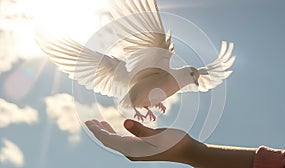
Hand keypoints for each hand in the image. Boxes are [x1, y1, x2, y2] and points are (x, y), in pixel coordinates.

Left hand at [85, 119, 201, 164]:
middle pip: (110, 141)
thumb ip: (141, 130)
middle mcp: (132, 152)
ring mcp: (136, 151)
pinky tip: (115, 128)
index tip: (89, 122)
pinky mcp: (141, 148)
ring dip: (106, 132)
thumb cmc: (175, 142)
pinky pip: (123, 141)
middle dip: (99, 131)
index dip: (98, 131)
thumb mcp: (159, 135)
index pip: (110, 140)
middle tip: (90, 121)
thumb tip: (124, 123)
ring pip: (116, 141)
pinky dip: (116, 133)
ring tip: (98, 123)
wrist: (187, 150)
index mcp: (133, 150)